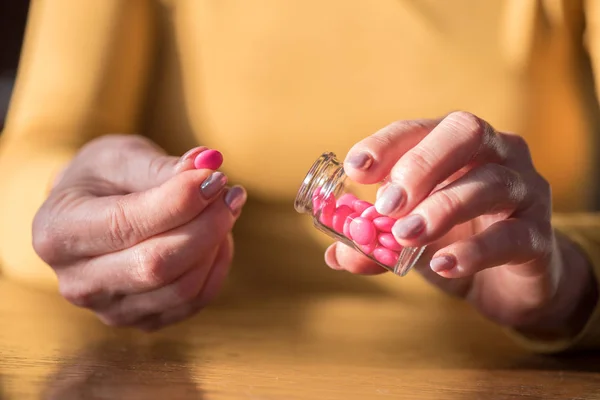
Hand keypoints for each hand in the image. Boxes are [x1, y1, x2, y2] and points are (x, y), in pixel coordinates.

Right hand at [32, 135, 246, 330]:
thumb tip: (206, 166)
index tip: (215, 177)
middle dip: (206, 226)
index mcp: (58, 233)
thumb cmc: (103, 178)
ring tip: (226, 208)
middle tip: (232, 193)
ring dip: (216, 245)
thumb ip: (160, 166)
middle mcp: (77, 281)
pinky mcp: (142, 320)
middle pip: (157, 266)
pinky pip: (193, 301)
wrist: (91, 210)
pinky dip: (216, 267)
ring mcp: (109, 309)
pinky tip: (219, 237)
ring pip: (182, 288)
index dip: (180, 202)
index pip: (127, 226)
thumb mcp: (120, 157)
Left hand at [328, 111, 596, 336]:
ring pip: (491, 182)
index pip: (419, 128)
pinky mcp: (540, 236)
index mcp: (455, 146)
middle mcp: (496, 155)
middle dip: (421, 163)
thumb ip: (375, 245)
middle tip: (387, 202)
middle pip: (466, 132)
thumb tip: (336, 254)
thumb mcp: (409, 240)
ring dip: (443, 207)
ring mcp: (525, 191)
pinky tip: (443, 264)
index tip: (355, 169)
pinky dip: (474, 250)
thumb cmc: (455, 241)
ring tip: (406, 235)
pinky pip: (513, 235)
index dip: (385, 144)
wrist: (510, 283)